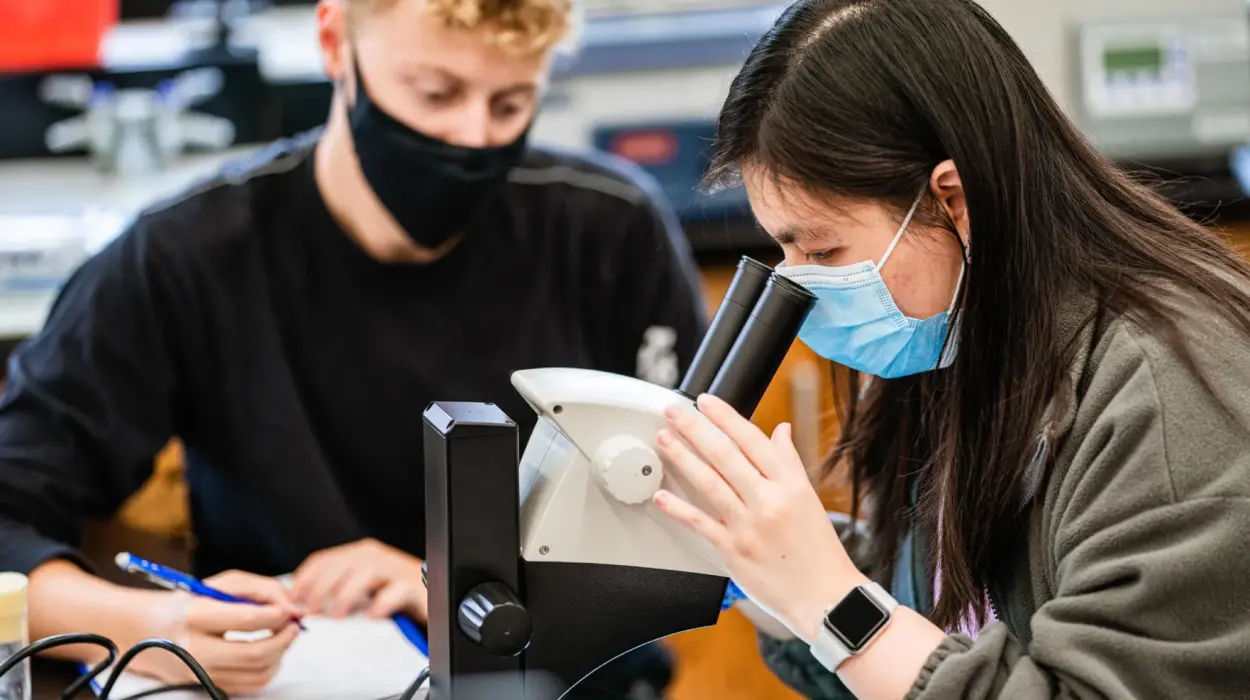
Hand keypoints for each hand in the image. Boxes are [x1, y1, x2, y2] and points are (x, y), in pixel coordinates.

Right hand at [140, 570, 301, 693]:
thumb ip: (260, 589)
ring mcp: (200, 672)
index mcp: (196, 615)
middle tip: (294, 625)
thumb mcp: (221, 583)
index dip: (278, 614)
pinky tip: (267, 652)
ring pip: (258, 673)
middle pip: (256, 653)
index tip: (289, 609)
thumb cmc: (190, 602)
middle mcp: (195, 648)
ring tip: (281, 636)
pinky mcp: (206, 686)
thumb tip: (292, 607)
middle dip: (285, 638)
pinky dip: (268, 668)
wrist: (142, 630)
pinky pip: (250, 685)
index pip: (248, 619)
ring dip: (280, 654)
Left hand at [289, 538, 426, 621]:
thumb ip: (333, 590)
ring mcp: (395, 569)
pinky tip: (372, 615)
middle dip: (320, 589)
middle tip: (310, 612)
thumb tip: (299, 602)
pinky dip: (382, 602)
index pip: (324, 559)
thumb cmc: (391, 592)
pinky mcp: (413, 586)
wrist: (431, 593)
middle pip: (341, 564)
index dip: (305, 578)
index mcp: (359, 553)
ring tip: (338, 615)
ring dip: (347, 594)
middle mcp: (376, 556)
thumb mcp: (359, 587)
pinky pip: (396, 591)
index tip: (292, 599)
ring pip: (367, 572)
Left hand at [652, 394, 867, 641]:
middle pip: (725, 456)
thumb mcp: (809, 498)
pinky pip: (700, 523)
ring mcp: (749, 526)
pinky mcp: (733, 551)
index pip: (753, 440)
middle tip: (672, 410)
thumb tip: (780, 430)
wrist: (825, 597)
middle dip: (695, 428)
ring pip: (709, 483)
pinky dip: (679, 508)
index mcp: (790, 484)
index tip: (706, 401)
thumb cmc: (818, 550)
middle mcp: (769, 501)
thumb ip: (789, 462)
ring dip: (682, 458)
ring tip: (663, 439)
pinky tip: (662, 494)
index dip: (726, 417)